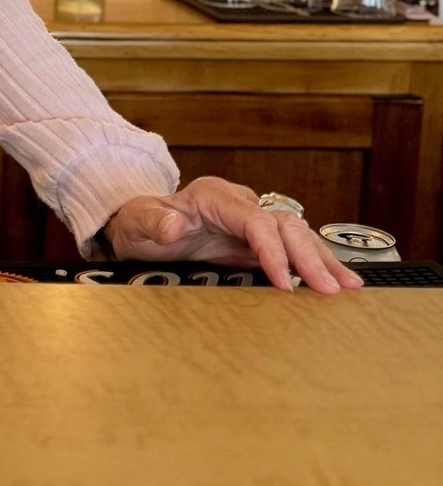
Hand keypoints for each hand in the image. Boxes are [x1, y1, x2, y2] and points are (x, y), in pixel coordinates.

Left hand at [105, 177, 362, 293]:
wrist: (138, 225)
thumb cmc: (138, 223)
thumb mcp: (137, 223)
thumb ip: (155, 222)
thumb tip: (175, 225)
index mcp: (213, 196)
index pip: (254, 220)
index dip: (272, 250)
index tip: (284, 281)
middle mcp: (239, 204)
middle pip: (284, 225)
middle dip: (308, 256)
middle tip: (330, 289)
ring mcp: (251, 221)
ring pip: (297, 233)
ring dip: (322, 258)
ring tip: (349, 285)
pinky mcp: (257, 240)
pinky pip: (293, 247)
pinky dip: (315, 261)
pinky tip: (337, 279)